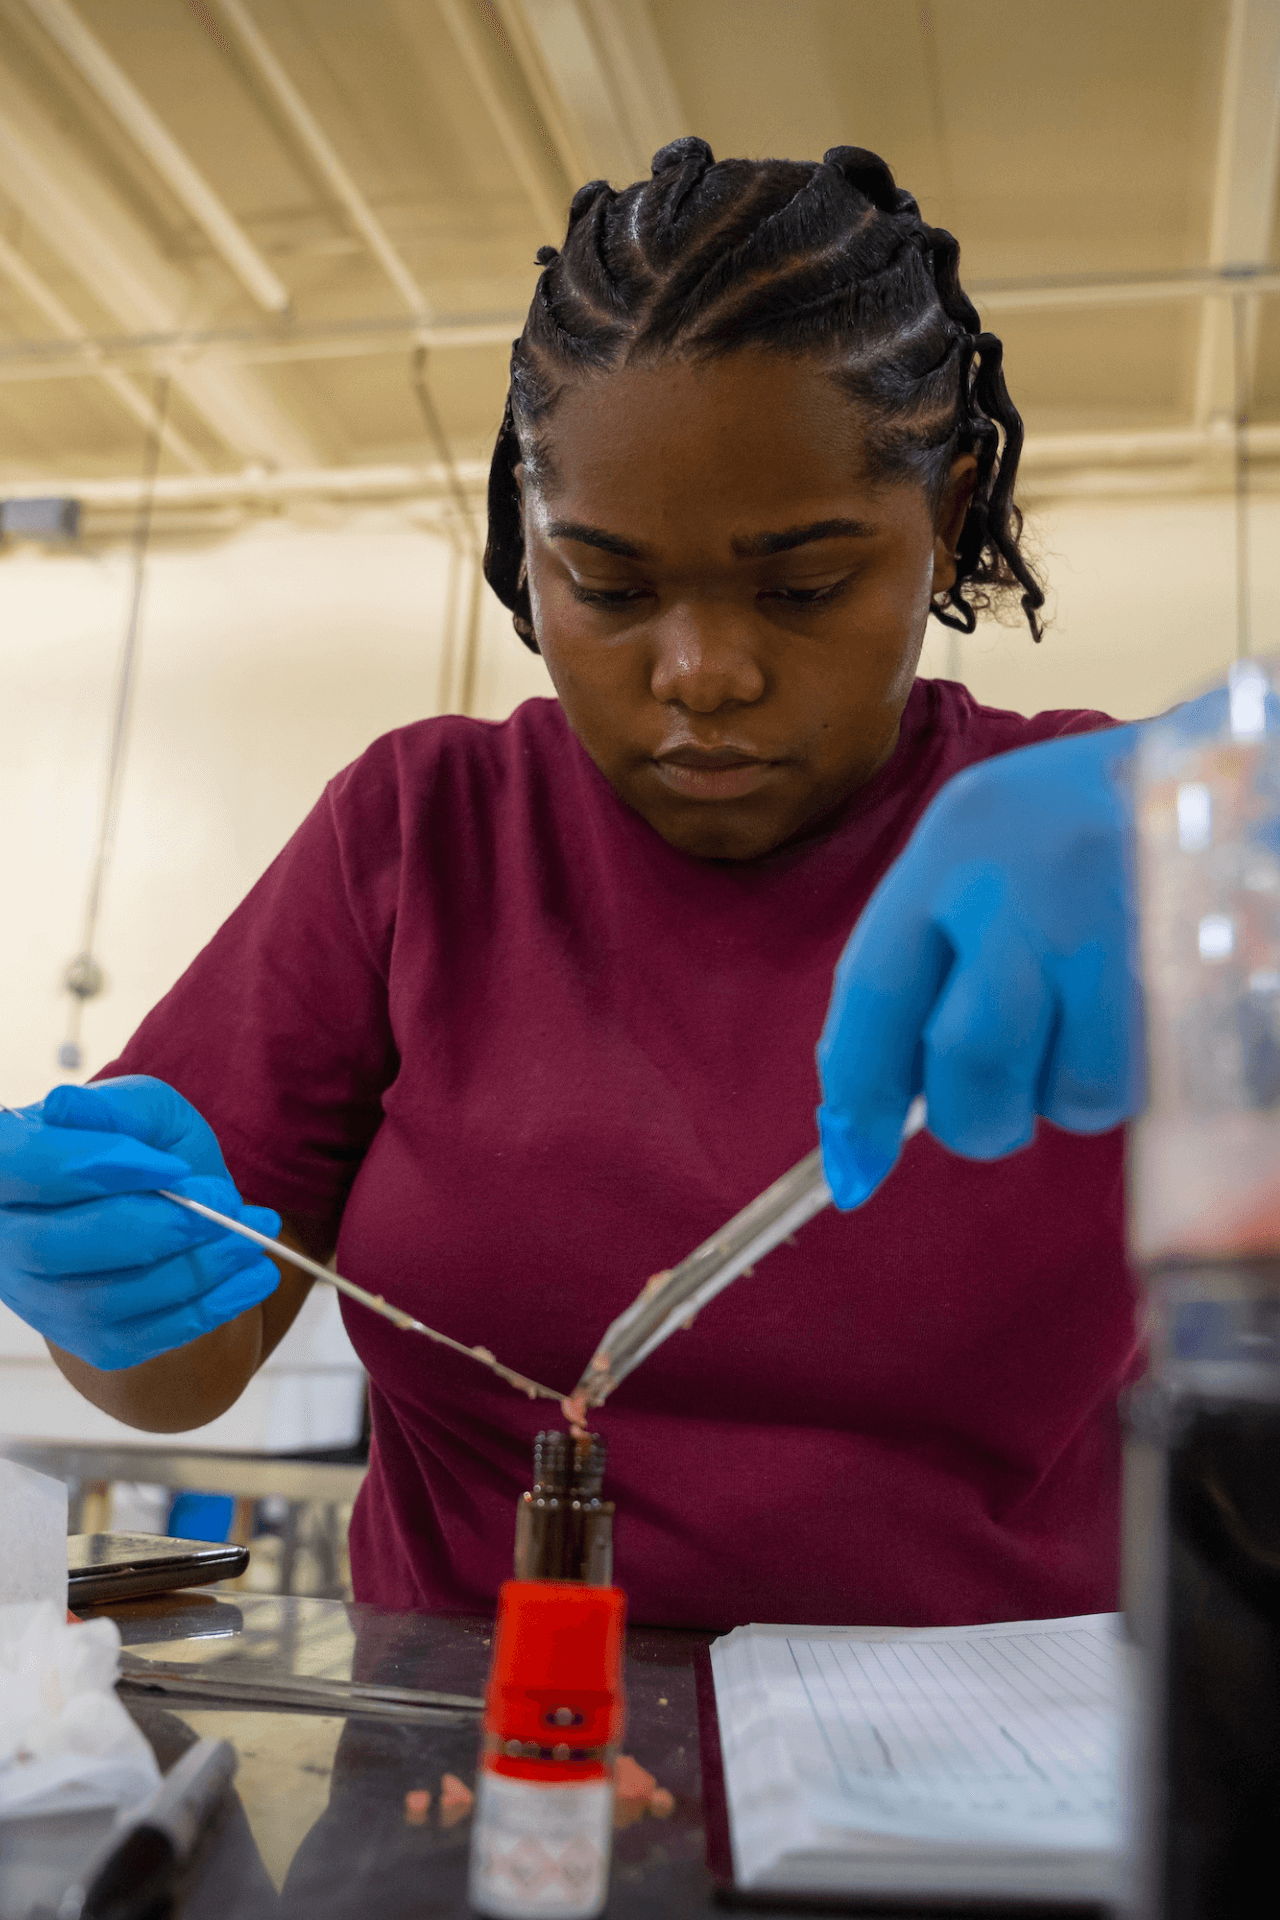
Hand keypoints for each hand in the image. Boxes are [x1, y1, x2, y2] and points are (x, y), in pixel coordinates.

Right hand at [0, 1076, 279, 1368]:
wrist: (171, 1211)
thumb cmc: (146, 1151)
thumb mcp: (142, 1111)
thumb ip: (115, 1111)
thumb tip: (64, 1107)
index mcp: (6, 1170)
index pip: (23, 1166)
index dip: (96, 1166)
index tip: (173, 1165)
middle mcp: (7, 1242)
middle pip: (53, 1248)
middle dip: (155, 1228)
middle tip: (228, 1203)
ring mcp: (44, 1301)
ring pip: (102, 1301)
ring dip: (192, 1269)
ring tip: (255, 1235)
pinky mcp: (91, 1342)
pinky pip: (142, 1339)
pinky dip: (209, 1307)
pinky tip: (256, 1276)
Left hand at [817, 723, 1143, 1207]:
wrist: (1220, 775)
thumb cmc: (1086, 826)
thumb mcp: (986, 851)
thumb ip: (925, 963)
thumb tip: (872, 1113)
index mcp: (959, 837)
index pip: (874, 986)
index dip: (858, 1093)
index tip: (852, 1162)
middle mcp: (1033, 874)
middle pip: (968, 1054)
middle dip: (971, 1116)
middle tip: (991, 1111)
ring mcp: (1120, 920)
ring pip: (1063, 1090)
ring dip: (1060, 1095)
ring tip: (1084, 1031)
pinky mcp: (1191, 969)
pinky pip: (1135, 1084)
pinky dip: (1121, 1084)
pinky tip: (1131, 1021)